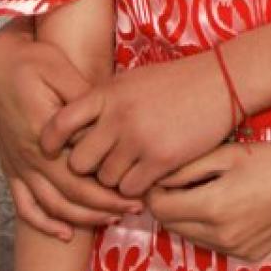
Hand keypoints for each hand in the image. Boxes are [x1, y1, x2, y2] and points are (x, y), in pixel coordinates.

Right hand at [0, 22, 137, 236]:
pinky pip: (24, 205)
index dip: (110, 186)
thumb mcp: (61, 70)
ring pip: (51, 205)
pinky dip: (43, 223)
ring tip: (112, 219)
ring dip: (82, 217)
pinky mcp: (12, 167)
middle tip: (135, 208)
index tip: (138, 189)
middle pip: (70, 194)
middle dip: (105, 206)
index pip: (81, 172)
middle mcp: (29, 155)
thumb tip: (110, 120)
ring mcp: (18, 165)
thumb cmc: (34, 62)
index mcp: (43, 132)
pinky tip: (65, 233)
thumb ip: (84, 98)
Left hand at [40, 52, 234, 196]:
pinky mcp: (161, 159)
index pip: (59, 123)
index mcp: (107, 93)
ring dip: (115, 179)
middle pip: (78, 162)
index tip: (51, 151)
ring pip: (105, 180)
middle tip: (103, 163)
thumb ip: (102, 103)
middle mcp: (118, 117)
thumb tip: (72, 131)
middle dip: (88, 167)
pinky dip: (136, 187)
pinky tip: (148, 173)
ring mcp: (139, 139)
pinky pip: (130, 189)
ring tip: (132, 165)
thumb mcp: (131, 81)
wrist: (221, 81)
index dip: (49, 142)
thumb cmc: (174, 82)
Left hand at [148, 140, 270, 262]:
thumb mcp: (226, 154)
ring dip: (189, 218)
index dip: (154, 193)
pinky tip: (229, 206)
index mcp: (213, 208)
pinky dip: (211, 228)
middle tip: (181, 181)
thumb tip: (156, 181)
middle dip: (170, 205)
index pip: (161, 210)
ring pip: (192, 237)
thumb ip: (186, 169)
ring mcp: (236, 251)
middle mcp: (222, 237)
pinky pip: (215, 244)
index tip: (159, 177)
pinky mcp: (248, 256)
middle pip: (173, 226)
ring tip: (207, 190)